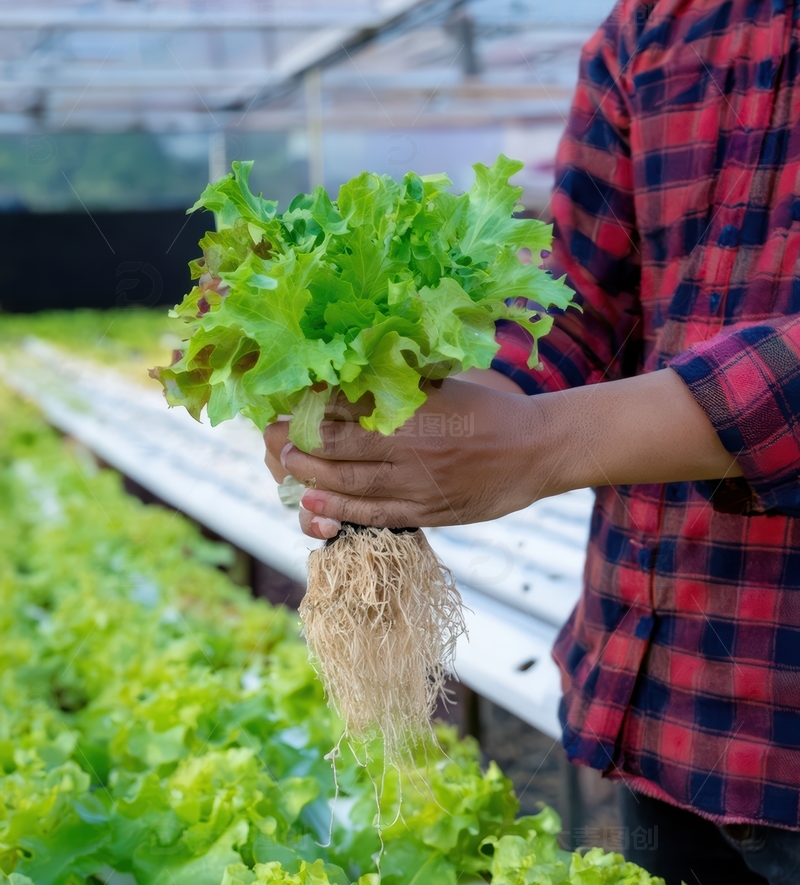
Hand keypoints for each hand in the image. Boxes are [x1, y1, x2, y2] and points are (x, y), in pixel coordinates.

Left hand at [265, 367, 742, 539]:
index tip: (285, 407)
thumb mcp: (448, 383)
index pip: (349, 412)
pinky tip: (317, 507)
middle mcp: (412, 451)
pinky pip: (379, 515)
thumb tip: (358, 369)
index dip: (312, 412)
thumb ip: (404, 381)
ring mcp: (421, 487)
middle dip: (301, 446)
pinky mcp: (431, 513)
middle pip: (342, 451)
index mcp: (415, 413)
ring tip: (286, 472)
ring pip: (353, 487)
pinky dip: (344, 512)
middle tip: (273, 440)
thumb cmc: (494, 408)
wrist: (540, 450)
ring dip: (314, 479)